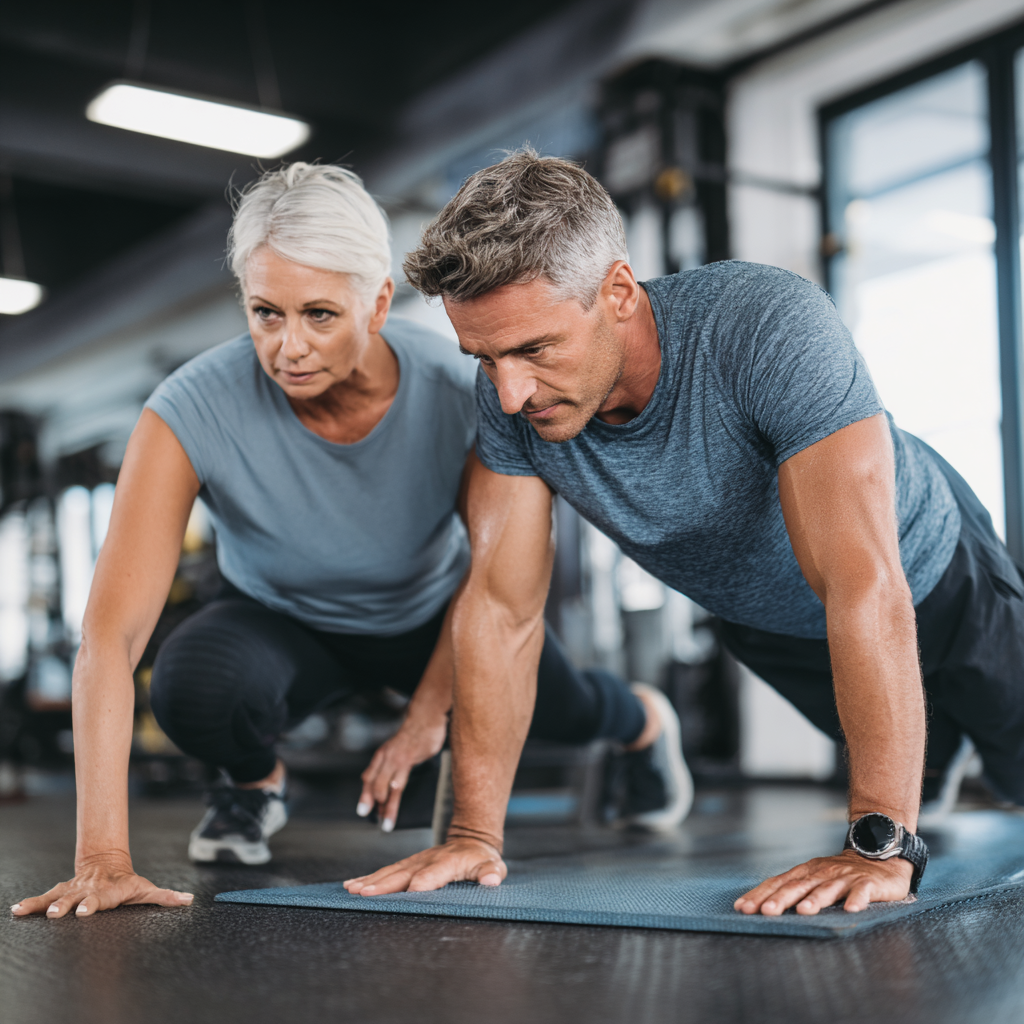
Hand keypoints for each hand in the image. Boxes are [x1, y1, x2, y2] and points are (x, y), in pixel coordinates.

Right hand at [10, 855, 193, 918]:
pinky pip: (43, 897)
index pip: (101, 899)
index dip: (93, 905)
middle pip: (77, 899)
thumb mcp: (146, 888)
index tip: (84, 912)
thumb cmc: (126, 882)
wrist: (106, 863)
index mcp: (109, 892)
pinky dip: (30, 903)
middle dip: (67, 907)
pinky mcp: (61, 892)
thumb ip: (165, 896)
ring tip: (33, 912)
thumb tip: (189, 900)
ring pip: (58, 897)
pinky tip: (16, 910)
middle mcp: (89, 891)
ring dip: (45, 905)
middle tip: (56, 913)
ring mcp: (73, 891)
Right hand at [343, 837, 504, 894]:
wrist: (470, 838)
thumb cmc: (481, 858)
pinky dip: (368, 878)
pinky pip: (386, 872)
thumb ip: (491, 872)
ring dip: (371, 881)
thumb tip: (492, 879)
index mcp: (447, 863)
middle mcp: (427, 860)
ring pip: (390, 872)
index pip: (433, 875)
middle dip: (384, 884)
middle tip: (365, 893)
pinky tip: (352, 885)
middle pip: (403, 873)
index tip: (410, 892)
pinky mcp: (407, 865)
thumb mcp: (493, 865)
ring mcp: (415, 861)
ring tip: (352, 889)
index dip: (422, 883)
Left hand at [357, 714, 447, 830]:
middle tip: (374, 819)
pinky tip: (393, 797)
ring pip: (387, 786)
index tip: (364, 811)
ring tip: (386, 820)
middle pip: (375, 785)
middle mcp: (385, 758)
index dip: (366, 795)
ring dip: (386, 805)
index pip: (369, 779)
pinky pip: (400, 778)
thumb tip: (393, 782)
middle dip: (373, 803)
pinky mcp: (408, 759)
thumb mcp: (399, 749)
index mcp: (382, 756)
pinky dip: (395, 790)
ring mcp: (396, 759)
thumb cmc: (414, 734)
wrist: (424, 719)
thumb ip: (394, 765)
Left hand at [734, 850, 913, 915]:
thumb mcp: (813, 879)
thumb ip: (793, 890)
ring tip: (804, 911)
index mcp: (804, 873)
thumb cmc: (839, 874)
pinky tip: (851, 909)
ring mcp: (843, 877)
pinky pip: (861, 891)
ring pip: (827, 889)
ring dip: (815, 899)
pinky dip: (856, 899)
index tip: (742, 908)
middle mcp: (820, 873)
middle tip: (766, 912)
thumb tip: (761, 907)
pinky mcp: (867, 883)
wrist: (876, 856)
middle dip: (780, 899)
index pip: (777, 884)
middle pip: (797, 886)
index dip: (759, 895)